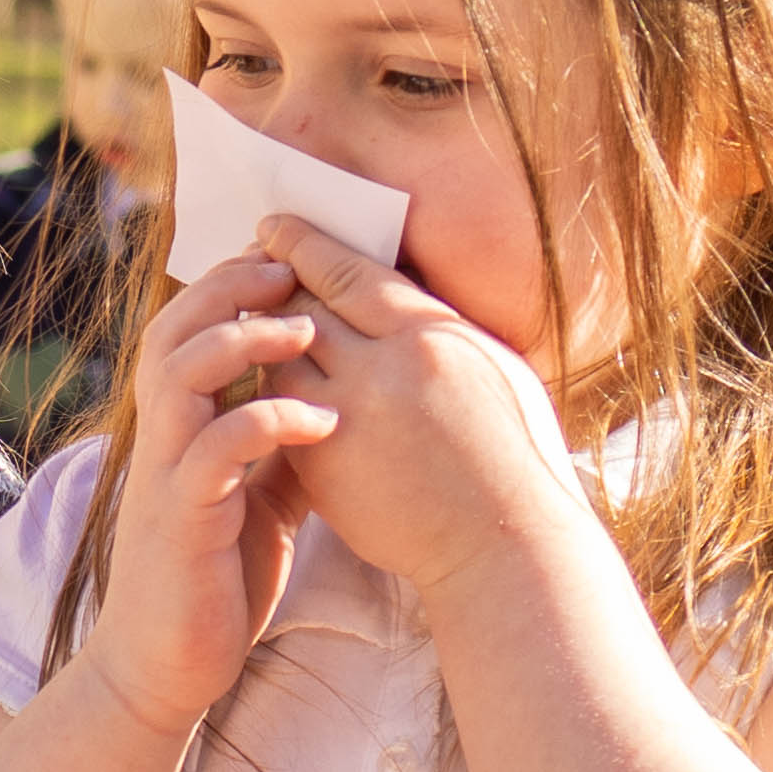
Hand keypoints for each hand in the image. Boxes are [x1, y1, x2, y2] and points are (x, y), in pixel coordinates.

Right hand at [76, 253, 329, 736]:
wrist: (169, 666)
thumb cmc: (217, 579)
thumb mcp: (261, 496)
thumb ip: (280, 446)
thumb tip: (333, 398)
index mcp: (177, 430)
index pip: (185, 332)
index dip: (227, 289)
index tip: (283, 259)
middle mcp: (161, 442)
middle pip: (171, 333)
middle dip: (228, 290)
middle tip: (287, 266)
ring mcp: (165, 478)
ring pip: (179, 376)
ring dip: (243, 342)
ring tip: (305, 329)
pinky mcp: (182, 520)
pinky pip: (214, 451)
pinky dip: (267, 423)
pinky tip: (320, 422)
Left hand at [244, 216, 580, 600]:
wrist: (504, 544)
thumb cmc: (516, 454)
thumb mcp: (495, 367)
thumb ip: (440, 327)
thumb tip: (399, 292)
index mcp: (429, 335)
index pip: (344, 271)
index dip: (301, 245)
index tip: (273, 227)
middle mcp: (382, 369)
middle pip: (303, 308)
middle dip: (277, 289)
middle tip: (256, 275)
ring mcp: (347, 420)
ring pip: (283, 360)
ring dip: (273, 346)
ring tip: (266, 338)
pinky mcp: (324, 468)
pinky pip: (284, 414)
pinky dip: (278, 398)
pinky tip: (280, 394)